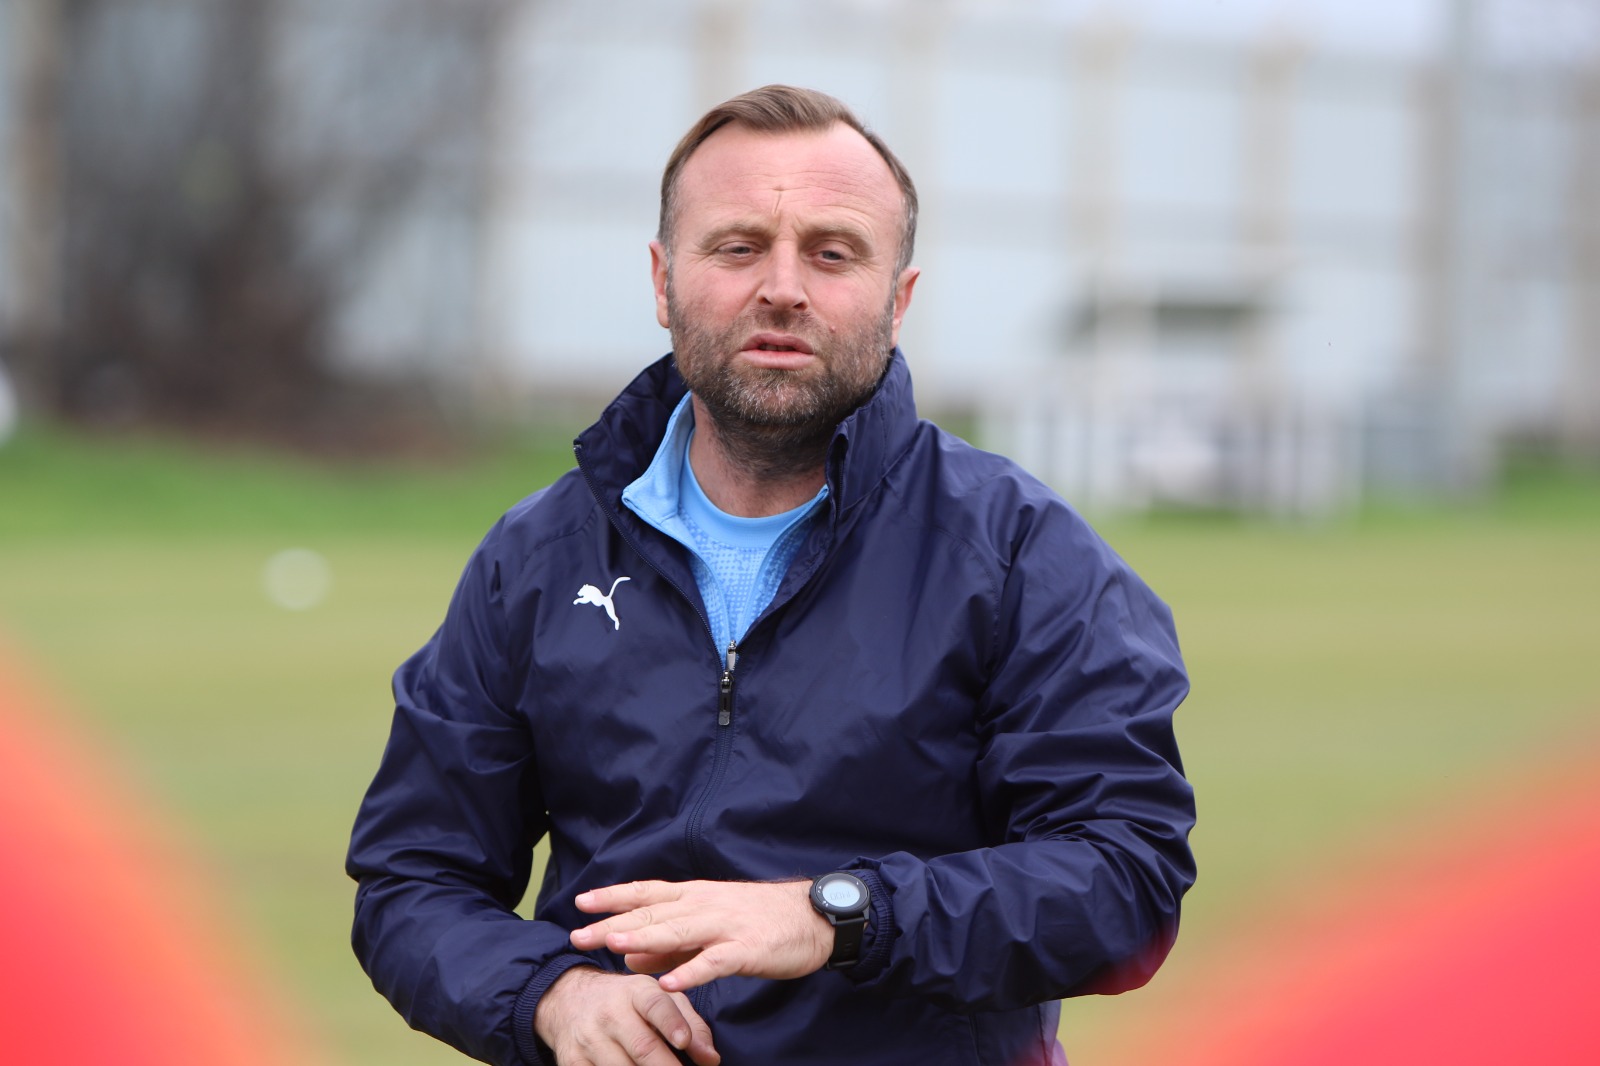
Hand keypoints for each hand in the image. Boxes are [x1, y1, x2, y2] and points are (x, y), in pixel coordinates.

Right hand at [534, 966, 718, 1065]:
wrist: (569, 999)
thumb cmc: (627, 1003)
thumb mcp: (659, 999)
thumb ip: (691, 1024)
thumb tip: (711, 1059)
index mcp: (637, 992)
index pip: (655, 1005)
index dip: (671, 1023)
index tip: (684, 1041)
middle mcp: (611, 1013)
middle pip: (642, 1046)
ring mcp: (589, 1039)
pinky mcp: (572, 1061)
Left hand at [569, 879, 833, 992]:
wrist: (813, 918)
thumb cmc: (759, 922)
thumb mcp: (710, 926)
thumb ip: (669, 943)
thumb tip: (629, 954)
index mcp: (696, 897)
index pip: (647, 893)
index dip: (614, 897)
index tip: (581, 902)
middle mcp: (705, 905)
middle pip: (653, 913)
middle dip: (614, 923)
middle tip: (579, 934)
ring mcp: (726, 926)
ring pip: (678, 931)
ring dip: (644, 938)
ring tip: (613, 946)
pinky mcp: (747, 949)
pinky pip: (714, 962)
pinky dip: (691, 972)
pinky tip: (669, 985)